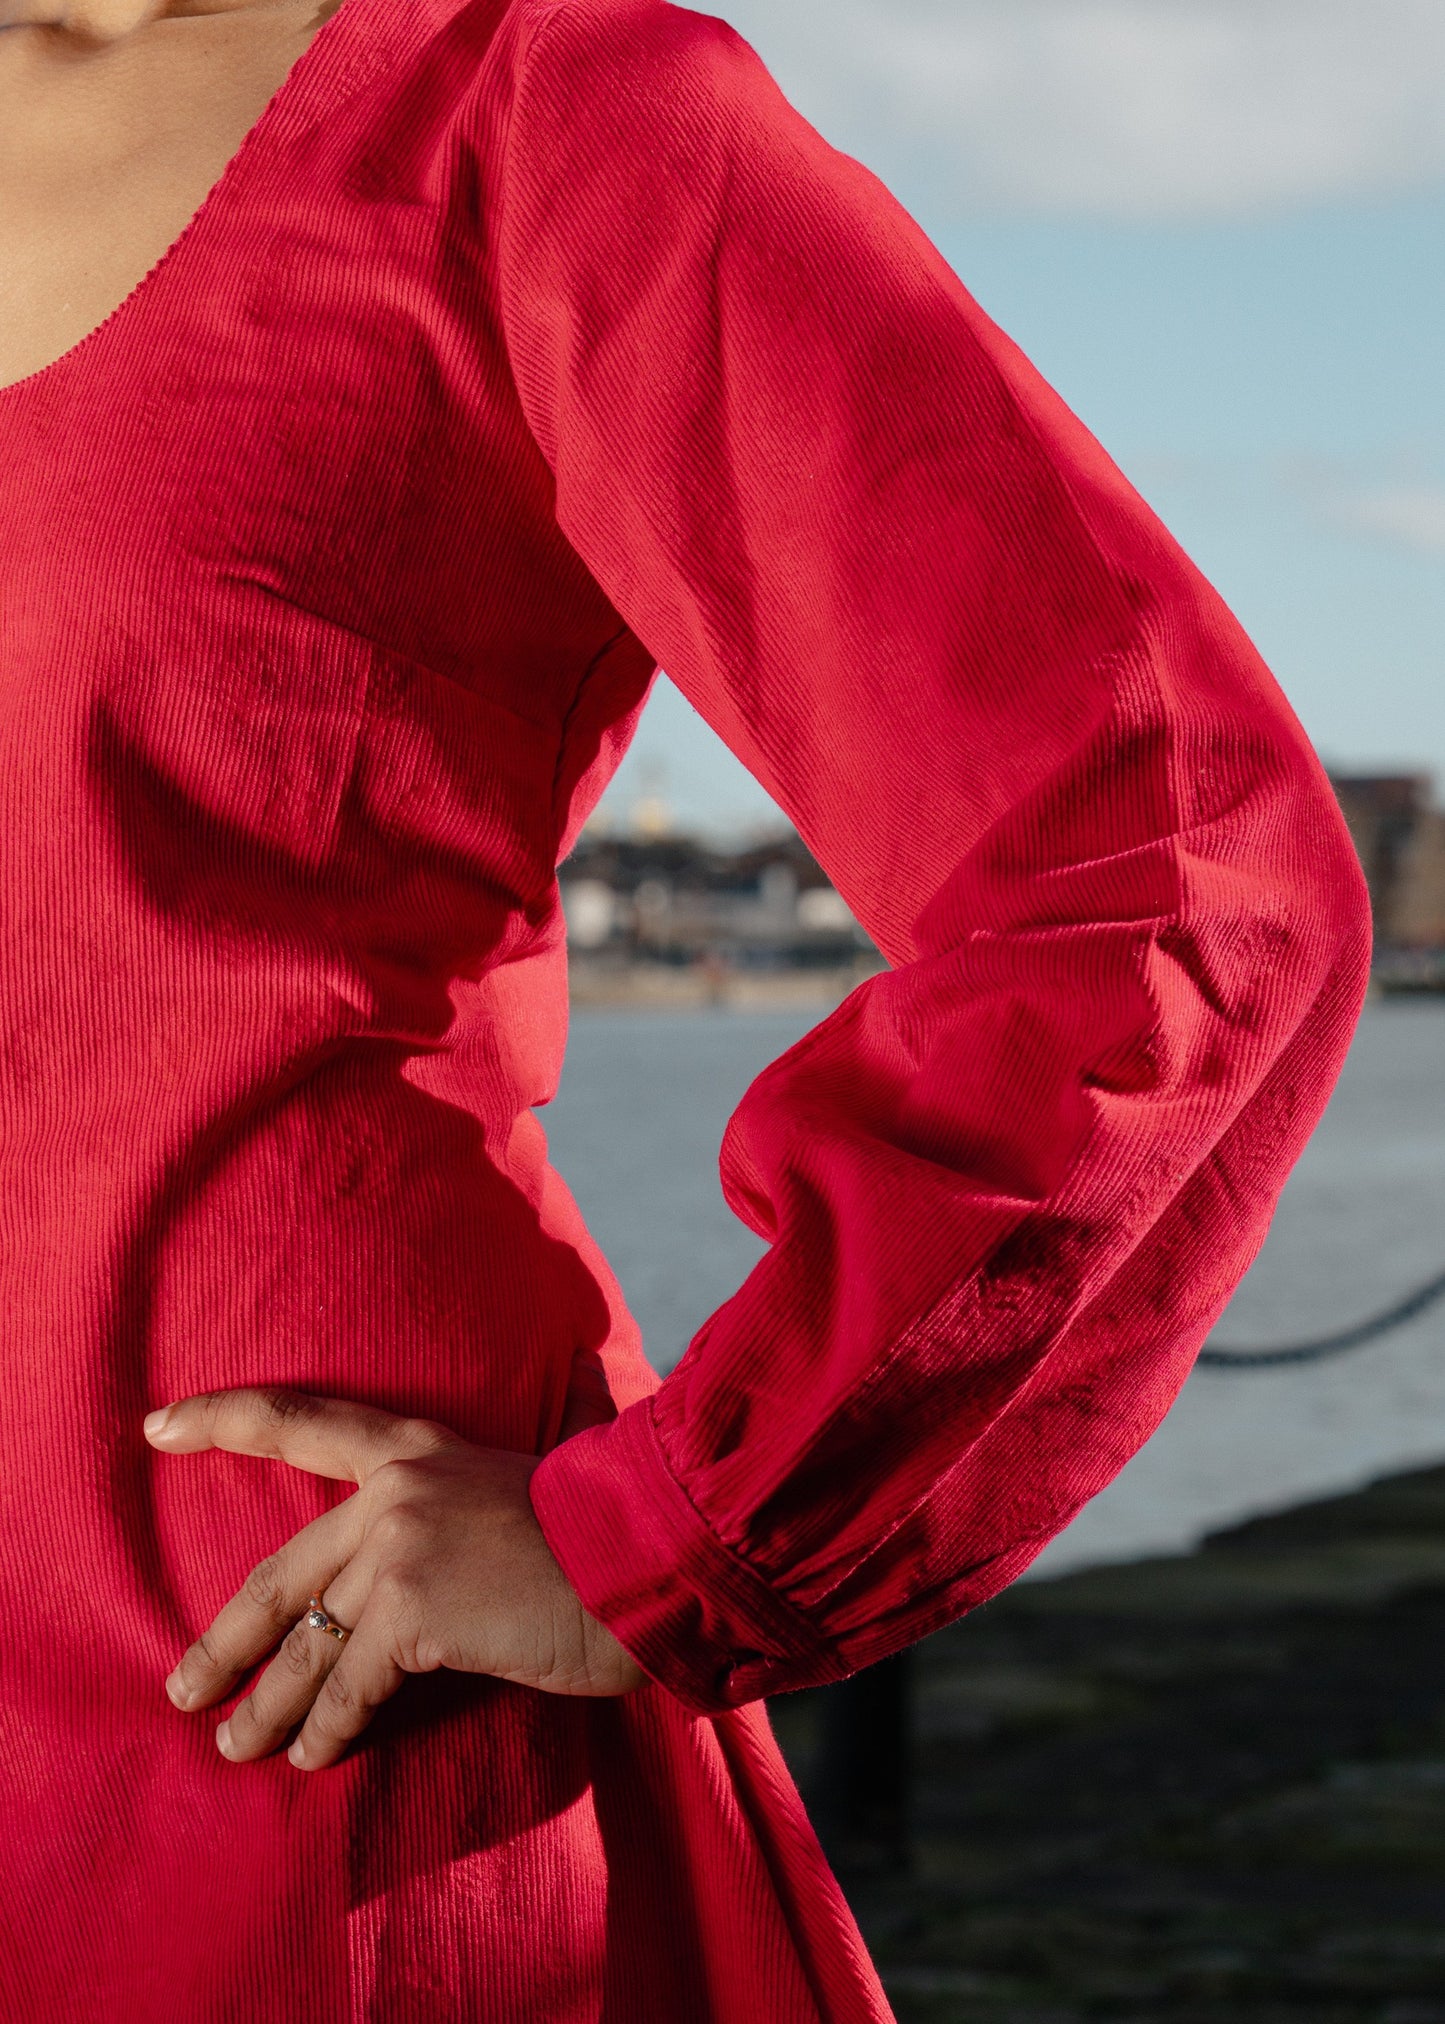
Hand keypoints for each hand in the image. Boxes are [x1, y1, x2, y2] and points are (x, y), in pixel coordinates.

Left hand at [145, 1386, 645, 1770]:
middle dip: (223, 1639)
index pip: (304, 1420)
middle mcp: (396, 1489)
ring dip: (265, 1707)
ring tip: (237, 1747)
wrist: (650, 1554)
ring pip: (306, 1643)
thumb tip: (507, 1471)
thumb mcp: (533, 1483)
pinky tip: (317, 1757)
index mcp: (420, 1446)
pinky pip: (350, 1686)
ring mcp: (399, 1547)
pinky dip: (328, 1730)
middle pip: (279, 1571)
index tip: (158, 1425)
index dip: (224, 1420)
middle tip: (183, 1685)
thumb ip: (481, 1492)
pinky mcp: (414, 1610)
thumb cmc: (607, 1529)